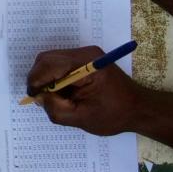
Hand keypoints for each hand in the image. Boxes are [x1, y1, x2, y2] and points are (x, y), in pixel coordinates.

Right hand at [27, 46, 147, 136]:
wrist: (139, 109)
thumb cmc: (115, 115)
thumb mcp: (82, 118)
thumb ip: (57, 110)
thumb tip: (39, 98)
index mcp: (86, 63)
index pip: (49, 64)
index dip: (36, 81)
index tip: (33, 98)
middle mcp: (84, 53)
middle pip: (47, 59)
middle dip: (39, 79)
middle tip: (41, 99)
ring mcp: (84, 55)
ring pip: (50, 61)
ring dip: (46, 79)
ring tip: (53, 98)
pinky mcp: (84, 61)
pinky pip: (59, 65)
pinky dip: (54, 79)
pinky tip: (62, 94)